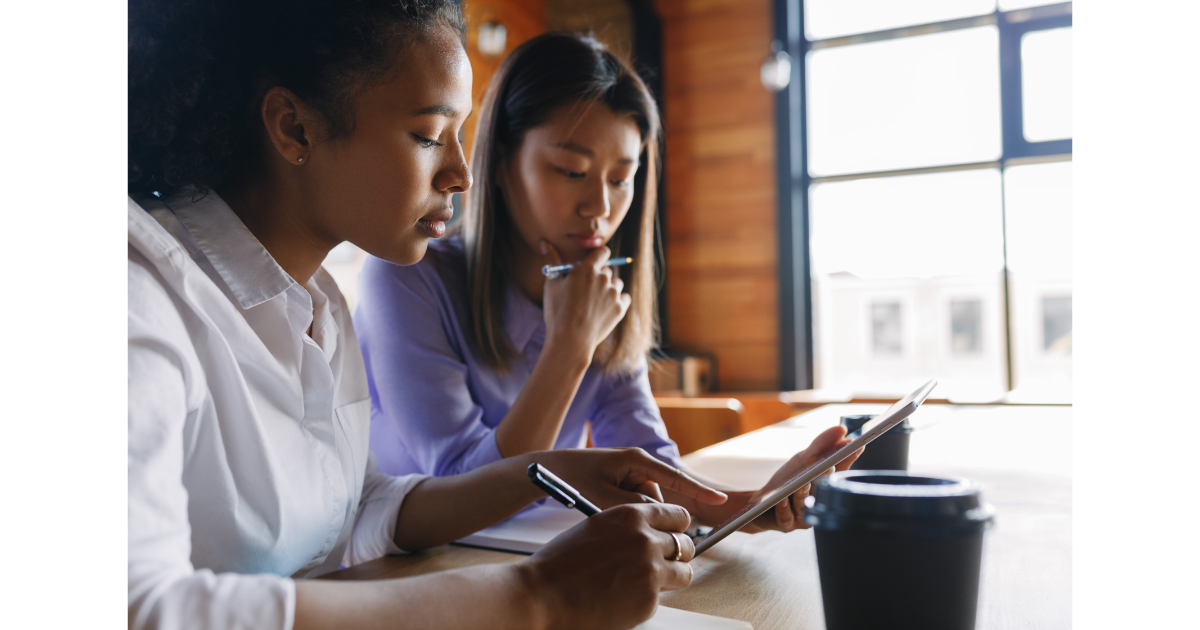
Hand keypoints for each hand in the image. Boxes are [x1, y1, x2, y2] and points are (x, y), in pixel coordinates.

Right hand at [520, 503, 696, 629]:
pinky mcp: (648, 599)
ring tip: (648, 581)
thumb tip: (652, 532)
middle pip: (685, 543)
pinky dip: (648, 598)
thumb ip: (628, 527)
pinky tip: (625, 597)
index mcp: (631, 516)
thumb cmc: (561, 563)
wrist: (542, 594)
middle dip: (676, 553)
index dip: (676, 528)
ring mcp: (649, 570)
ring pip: (684, 571)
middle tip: (662, 562)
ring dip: (671, 577)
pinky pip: (663, 597)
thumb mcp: (597, 527)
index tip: (672, 536)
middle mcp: (645, 539)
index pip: (678, 515)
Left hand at [533, 447, 727, 509]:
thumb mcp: (602, 495)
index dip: (698, 490)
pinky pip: (634, 501)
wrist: (550, 469)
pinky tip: (602, 503)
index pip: (675, 477)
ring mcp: (631, 472)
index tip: (721, 500)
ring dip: (630, 511)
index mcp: (636, 459)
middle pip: (658, 497)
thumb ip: (633, 506)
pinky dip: (623, 508)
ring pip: (646, 503)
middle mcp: (638, 463)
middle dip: (643, 510)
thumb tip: (656, 514)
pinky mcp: (624, 480)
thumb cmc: (574, 477)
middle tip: (610, 506)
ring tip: (600, 503)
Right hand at [540, 240, 630, 362]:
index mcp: (587, 269)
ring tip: (593, 303)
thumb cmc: (558, 312)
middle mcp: (604, 278)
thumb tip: (544, 242)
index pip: (602, 252)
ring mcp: (614, 294)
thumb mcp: (551, 284)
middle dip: (598, 276)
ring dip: (608, 289)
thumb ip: (551, 260)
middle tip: (585, 291)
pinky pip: (623, 298)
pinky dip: (616, 301)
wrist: (570, 341)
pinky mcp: (620, 308)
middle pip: (607, 270)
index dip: (597, 257)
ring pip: (616, 284)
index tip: (591, 265)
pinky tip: (603, 309)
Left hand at [741, 425, 860, 532]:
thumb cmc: (786, 481)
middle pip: (823, 490)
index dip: (848, 458)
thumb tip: (842, 430)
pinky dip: (785, 508)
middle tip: (830, 464)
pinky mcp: (785, 524)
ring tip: (803, 482)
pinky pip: (786, 517)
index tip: (857, 444)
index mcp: (825, 486)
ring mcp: (802, 516)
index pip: (840, 471)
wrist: (761, 504)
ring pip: (804, 504)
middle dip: (826, 476)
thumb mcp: (802, 460)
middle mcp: (818, 503)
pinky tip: (782, 499)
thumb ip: (821, 445)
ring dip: (803, 492)